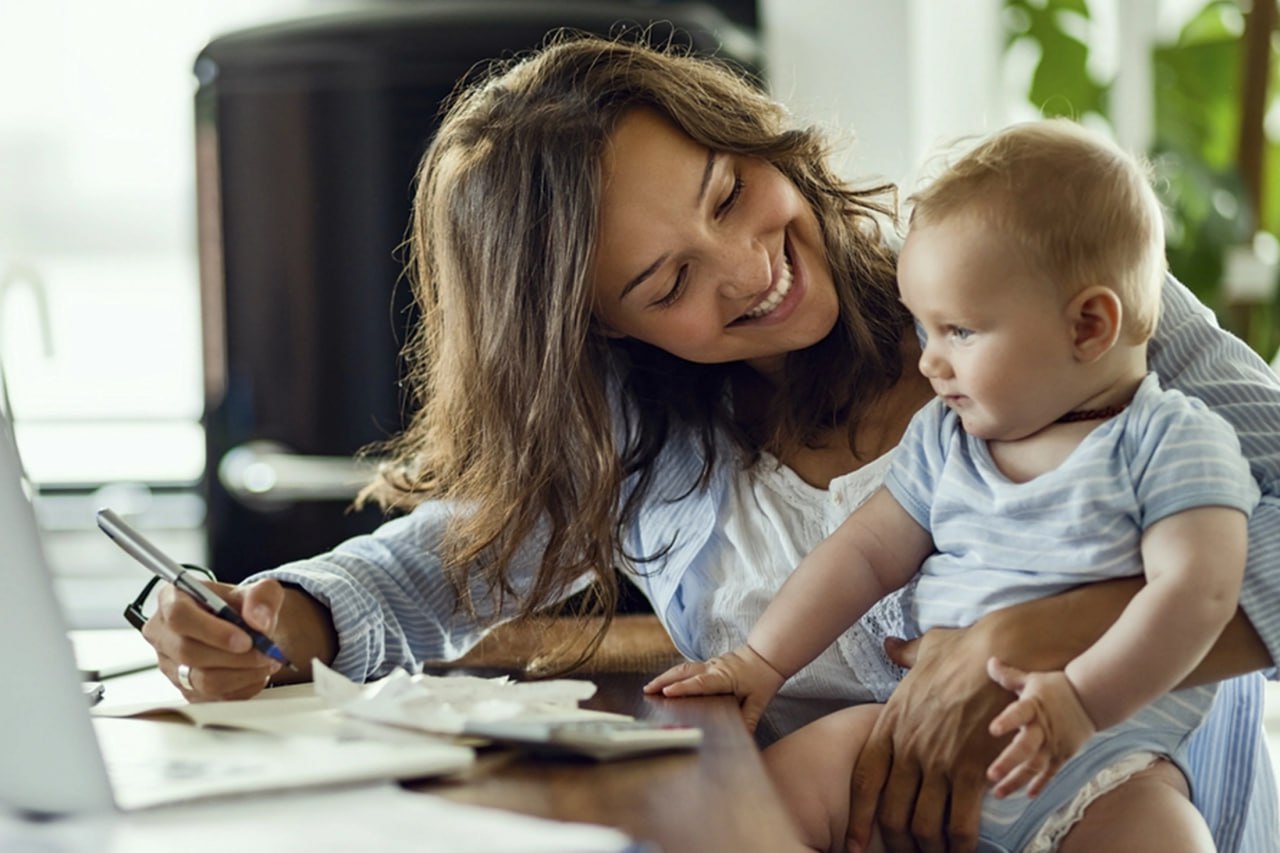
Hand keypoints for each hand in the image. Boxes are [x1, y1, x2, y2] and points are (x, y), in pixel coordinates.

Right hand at [141, 578, 285, 701]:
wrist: (246, 630)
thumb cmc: (244, 607)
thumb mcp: (261, 591)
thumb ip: (263, 597)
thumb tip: (259, 621)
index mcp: (173, 598)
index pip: (179, 616)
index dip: (212, 631)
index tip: (245, 640)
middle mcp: (163, 633)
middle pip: (188, 652)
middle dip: (234, 656)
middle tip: (265, 653)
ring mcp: (170, 665)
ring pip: (201, 680)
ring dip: (242, 674)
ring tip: (266, 662)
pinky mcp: (184, 690)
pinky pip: (212, 697)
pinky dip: (242, 688)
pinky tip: (256, 673)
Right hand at [643, 644, 784, 732]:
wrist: (767, 655)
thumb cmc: (763, 677)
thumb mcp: (759, 701)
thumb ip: (750, 719)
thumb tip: (743, 737)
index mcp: (724, 677)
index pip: (700, 683)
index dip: (683, 688)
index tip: (667, 692)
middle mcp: (713, 668)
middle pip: (684, 672)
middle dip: (664, 680)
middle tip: (647, 690)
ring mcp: (710, 664)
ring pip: (683, 668)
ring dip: (666, 676)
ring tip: (650, 687)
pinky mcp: (709, 665)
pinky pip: (688, 669)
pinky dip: (674, 675)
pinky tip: (666, 682)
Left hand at [847, 630, 1008, 852]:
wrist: (1001, 651)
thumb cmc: (964, 649)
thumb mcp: (924, 649)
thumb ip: (903, 655)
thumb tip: (890, 645)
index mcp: (891, 723)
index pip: (864, 779)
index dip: (859, 816)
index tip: (857, 841)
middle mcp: (909, 747)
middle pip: (892, 811)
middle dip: (897, 840)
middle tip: (908, 851)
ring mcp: (939, 760)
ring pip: (924, 823)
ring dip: (930, 846)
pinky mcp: (972, 769)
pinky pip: (961, 821)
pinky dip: (961, 843)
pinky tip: (963, 850)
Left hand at [985, 659, 1096, 797]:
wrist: (1091, 699)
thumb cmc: (1056, 688)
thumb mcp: (1032, 680)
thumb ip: (1009, 675)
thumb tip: (990, 661)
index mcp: (1033, 707)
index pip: (1019, 713)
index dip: (1007, 721)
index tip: (992, 730)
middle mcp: (1043, 728)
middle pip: (1025, 748)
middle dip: (1008, 762)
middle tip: (991, 775)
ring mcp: (1054, 744)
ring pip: (1035, 766)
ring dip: (1016, 780)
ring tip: (998, 792)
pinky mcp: (1063, 754)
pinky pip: (1050, 773)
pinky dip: (1040, 784)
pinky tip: (1027, 795)